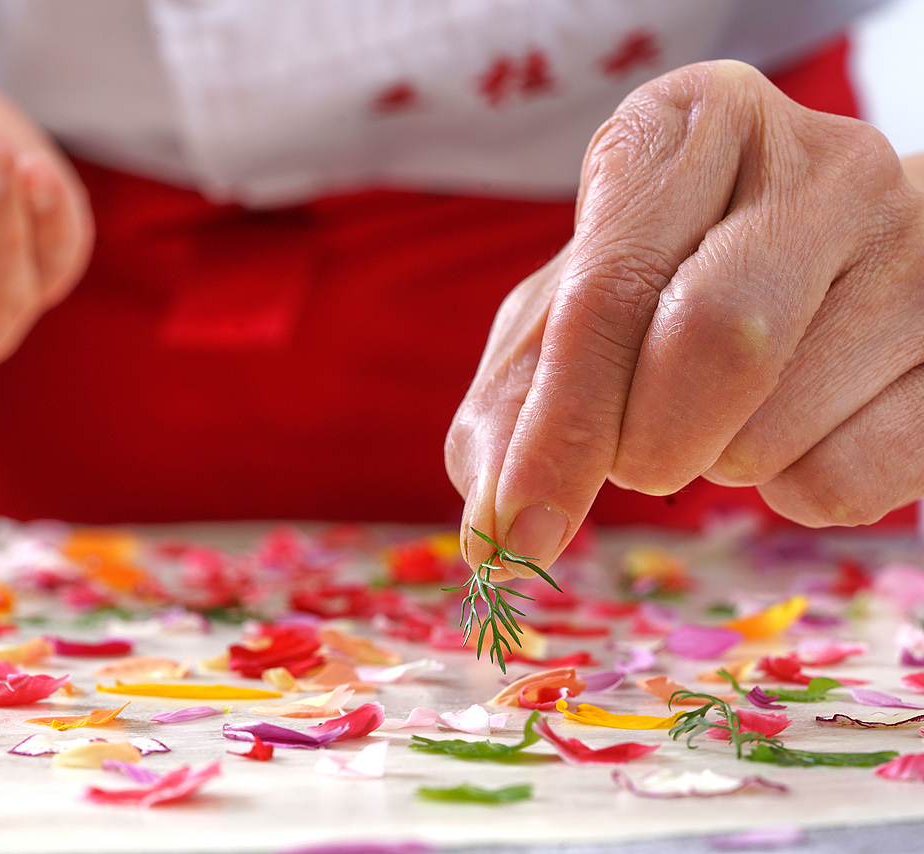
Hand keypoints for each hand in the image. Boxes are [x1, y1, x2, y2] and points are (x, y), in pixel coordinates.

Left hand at [446, 60, 923, 573]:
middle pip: (716, 344)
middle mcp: (825, 164)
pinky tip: (807, 421)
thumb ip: (517, 402)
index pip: (613, 290)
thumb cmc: (676, 275)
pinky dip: (795, 490)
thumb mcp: (576, 306)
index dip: (558, 426)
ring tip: (734, 404)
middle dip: (645, 444)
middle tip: (636, 458)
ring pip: (780, 429)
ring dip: (720, 462)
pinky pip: (848, 482)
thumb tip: (495, 530)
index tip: (518, 527)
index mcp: (699, 123)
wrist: (838, 260)